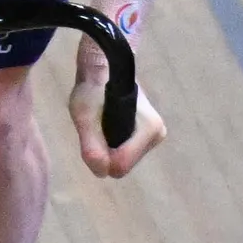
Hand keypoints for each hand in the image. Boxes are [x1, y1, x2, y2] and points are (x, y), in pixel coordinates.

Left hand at [69, 42, 166, 178]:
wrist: (103, 71)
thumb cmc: (93, 89)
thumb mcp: (84, 116)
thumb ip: (91, 145)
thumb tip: (102, 171)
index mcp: (150, 129)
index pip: (121, 165)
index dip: (101, 156)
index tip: (92, 134)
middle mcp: (158, 135)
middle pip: (123, 165)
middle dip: (106, 151)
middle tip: (97, 126)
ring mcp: (155, 136)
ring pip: (124, 161)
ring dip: (109, 147)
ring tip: (102, 123)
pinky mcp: (149, 137)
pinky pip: (125, 154)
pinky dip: (114, 144)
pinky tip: (109, 125)